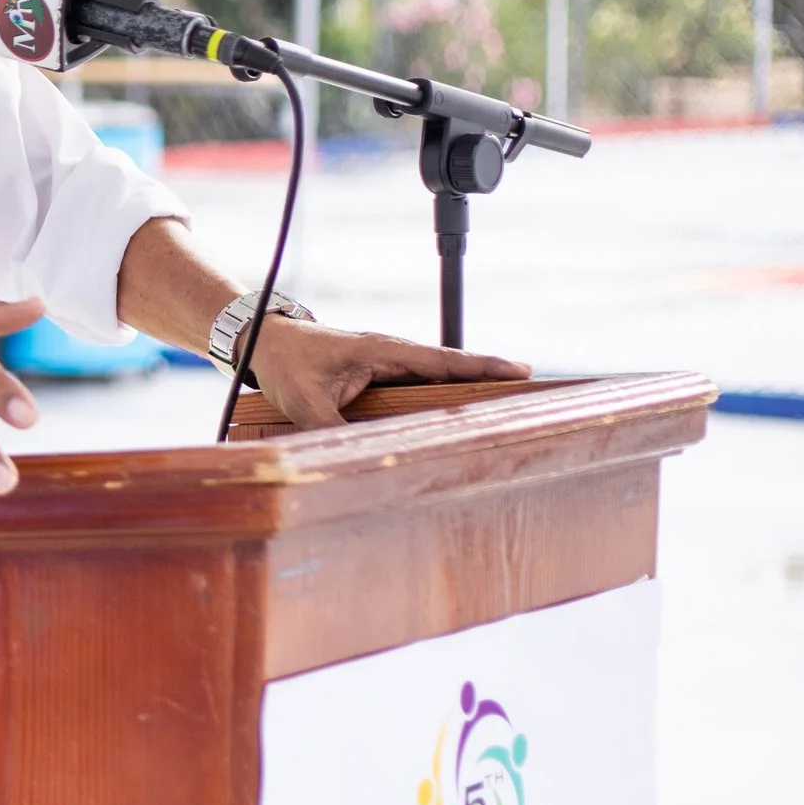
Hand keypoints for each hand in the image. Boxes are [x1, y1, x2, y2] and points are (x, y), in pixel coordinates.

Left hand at [244, 318, 530, 431]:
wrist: (267, 344)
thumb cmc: (286, 365)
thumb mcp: (305, 401)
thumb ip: (332, 429)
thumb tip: (354, 460)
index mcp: (385, 351)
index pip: (444, 361)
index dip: (483, 367)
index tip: (524, 371)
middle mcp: (394, 355)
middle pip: (453, 369)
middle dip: (491, 380)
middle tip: (537, 394)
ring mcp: (390, 365)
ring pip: (440, 380)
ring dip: (470, 391)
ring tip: (510, 412)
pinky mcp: (382, 378)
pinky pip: (422, 389)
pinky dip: (444, 399)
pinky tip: (460, 422)